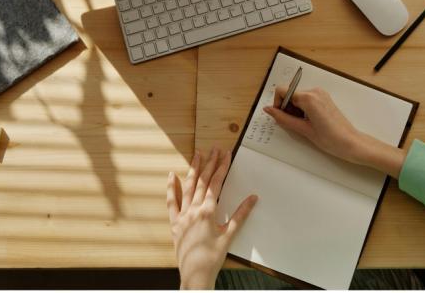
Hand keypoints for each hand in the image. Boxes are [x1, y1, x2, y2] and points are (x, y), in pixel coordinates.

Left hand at [167, 147, 257, 289]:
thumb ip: (241, 215)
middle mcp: (193, 210)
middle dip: (210, 163)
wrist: (195, 274)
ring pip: (188, 187)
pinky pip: (171, 202)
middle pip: (202, 181)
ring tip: (197, 154)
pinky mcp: (174, 223)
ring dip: (194, 169)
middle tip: (215, 149)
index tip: (226, 154)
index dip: (222, 167)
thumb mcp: (229, 235)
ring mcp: (182, 216)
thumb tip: (253, 198)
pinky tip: (172, 175)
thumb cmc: (213, 257)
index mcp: (207, 212)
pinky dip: (171, 188)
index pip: (216, 183)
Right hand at [264, 86, 407, 177]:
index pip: (282, 90)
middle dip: (286, 108)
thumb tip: (269, 110)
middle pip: (290, 93)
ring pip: (297, 97)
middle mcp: (315, 91)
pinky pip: (306, 99)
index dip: (278, 103)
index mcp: (309, 97)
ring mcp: (321, 94)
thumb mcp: (303, 130)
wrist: (351, 143)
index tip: (281, 116)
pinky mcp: (324, 98)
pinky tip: (309, 122)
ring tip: (303, 125)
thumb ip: (283, 118)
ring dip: (294, 109)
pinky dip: (302, 109)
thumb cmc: (330, 139)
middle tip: (294, 124)